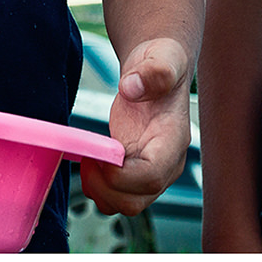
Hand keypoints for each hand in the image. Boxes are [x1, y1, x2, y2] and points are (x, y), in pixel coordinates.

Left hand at [78, 36, 192, 215]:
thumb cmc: (162, 62)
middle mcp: (165, 163)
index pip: (151, 177)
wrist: (156, 68)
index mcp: (173, 140)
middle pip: (136, 200)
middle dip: (104, 186)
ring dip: (98, 189)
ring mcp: (149, 170)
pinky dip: (97, 186)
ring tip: (88, 156)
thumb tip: (131, 88)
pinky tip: (91, 158)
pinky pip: (114, 195)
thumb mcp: (162, 57)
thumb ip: (153, 71)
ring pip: (124, 204)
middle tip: (87, 156)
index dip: (121, 175)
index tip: (101, 154)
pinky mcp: (133, 172)